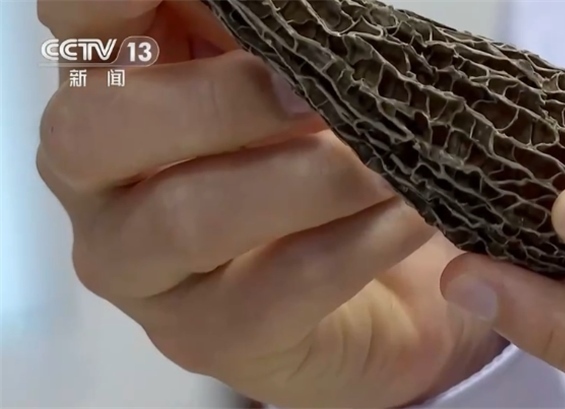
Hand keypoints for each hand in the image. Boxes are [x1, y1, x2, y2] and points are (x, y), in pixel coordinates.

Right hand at [36, 1, 501, 406]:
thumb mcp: (293, 78)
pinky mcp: (210, 336)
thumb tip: (297, 11)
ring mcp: (144, 271)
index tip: (222, 2)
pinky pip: (280, 286)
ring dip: (311, 178)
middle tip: (320, 95)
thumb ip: (272, 34)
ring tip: (391, 161)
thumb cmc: (320, 156)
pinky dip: (359, 242)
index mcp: (114, 88)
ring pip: (190, 217)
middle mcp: (100, 182)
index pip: (75, 24)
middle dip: (223, 100)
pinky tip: (412, 214)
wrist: (379, 287)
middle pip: (100, 129)